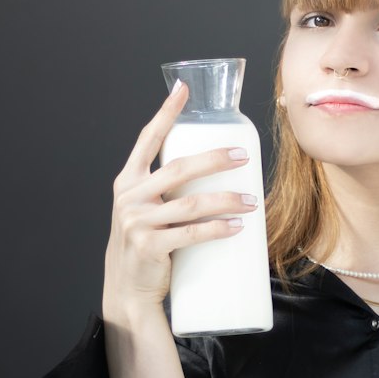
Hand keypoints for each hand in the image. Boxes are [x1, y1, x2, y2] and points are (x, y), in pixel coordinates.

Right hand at [103, 80, 257, 314]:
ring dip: (226, 199)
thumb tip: (212, 168)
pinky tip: (237, 226)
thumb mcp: (146, 209)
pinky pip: (191, 234)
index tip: (183, 89)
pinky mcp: (149, 247)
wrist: (126, 289)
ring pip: (191, 204)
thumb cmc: (144, 244)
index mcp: (128, 181)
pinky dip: (218, 228)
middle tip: (244, 156)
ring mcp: (137, 222)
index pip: (148, 139)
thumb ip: (166, 189)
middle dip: (215, 159)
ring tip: (252, 200)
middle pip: (179, 169)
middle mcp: (129, 197)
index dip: (166, 113)